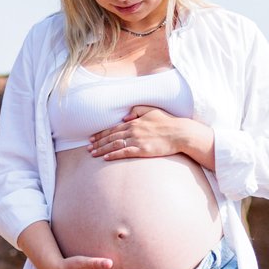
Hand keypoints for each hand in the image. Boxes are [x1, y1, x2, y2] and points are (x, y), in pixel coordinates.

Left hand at [89, 107, 209, 162]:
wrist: (180, 133)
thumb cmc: (168, 122)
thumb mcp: (152, 111)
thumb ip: (137, 110)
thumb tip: (125, 116)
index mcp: (134, 121)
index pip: (113, 128)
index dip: (101, 134)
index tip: (92, 138)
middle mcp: (133, 130)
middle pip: (111, 137)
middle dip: (98, 142)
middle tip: (88, 147)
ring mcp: (137, 141)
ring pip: (114, 145)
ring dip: (102, 150)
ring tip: (93, 154)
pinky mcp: (142, 150)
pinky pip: (124, 153)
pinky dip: (113, 155)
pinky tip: (105, 158)